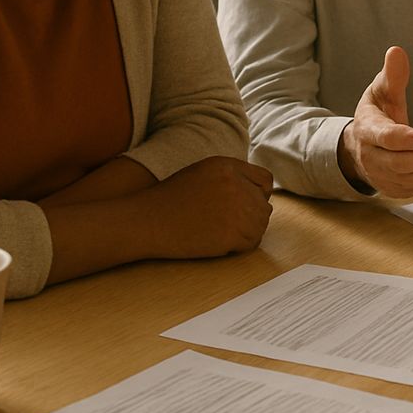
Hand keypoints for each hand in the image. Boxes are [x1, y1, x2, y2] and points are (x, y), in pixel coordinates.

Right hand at [145, 156, 272, 258]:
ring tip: (223, 233)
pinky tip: (221, 243)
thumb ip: (232, 176)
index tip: (245, 205)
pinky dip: (240, 246)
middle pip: (264, 206)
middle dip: (251, 217)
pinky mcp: (230, 234)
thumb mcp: (203, 172)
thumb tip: (262, 192)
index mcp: (227, 166)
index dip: (258, 195)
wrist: (147, 221)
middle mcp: (234, 184)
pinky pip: (251, 242)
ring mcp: (234, 209)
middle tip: (229, 225)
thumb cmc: (171, 199)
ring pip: (260, 225)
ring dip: (247, 232)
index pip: (265, 180)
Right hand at [339, 46, 412, 197]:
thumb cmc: (374, 115)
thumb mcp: (379, 92)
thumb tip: (397, 52)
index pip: (385, 137)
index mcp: (368, 130)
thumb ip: (392, 75)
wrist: (358, 148)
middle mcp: (373, 158)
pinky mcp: (396, 189)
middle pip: (404, 163)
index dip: (403, 139)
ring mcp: (383, 177)